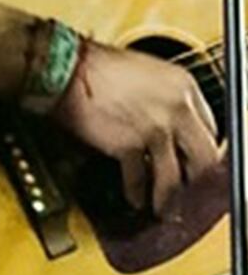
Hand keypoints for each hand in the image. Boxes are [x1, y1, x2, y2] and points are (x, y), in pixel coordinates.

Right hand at [53, 40, 222, 216]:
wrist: (63, 68)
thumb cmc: (93, 67)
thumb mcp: (144, 72)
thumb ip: (165, 98)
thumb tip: (167, 123)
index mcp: (184, 85)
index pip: (210, 127)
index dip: (201, 147)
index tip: (193, 158)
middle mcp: (177, 107)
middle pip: (204, 156)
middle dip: (195, 177)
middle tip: (188, 187)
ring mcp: (155, 128)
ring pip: (176, 176)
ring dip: (170, 197)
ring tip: (165, 207)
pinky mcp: (129, 145)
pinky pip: (139, 179)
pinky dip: (137, 193)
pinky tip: (136, 199)